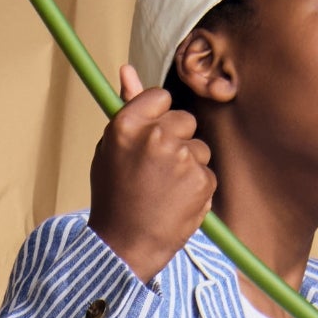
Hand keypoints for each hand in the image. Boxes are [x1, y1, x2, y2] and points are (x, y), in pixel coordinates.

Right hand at [89, 66, 214, 283]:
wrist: (123, 248)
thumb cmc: (113, 197)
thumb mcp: (110, 149)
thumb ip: (126, 108)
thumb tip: (127, 69)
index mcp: (128, 125)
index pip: (160, 97)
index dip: (157, 118)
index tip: (149, 138)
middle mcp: (156, 136)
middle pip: (184, 120)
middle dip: (176, 141)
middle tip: (155, 171)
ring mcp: (182, 158)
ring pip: (199, 148)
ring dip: (187, 166)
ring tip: (164, 191)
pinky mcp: (202, 180)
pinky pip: (207, 173)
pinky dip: (196, 188)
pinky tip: (175, 203)